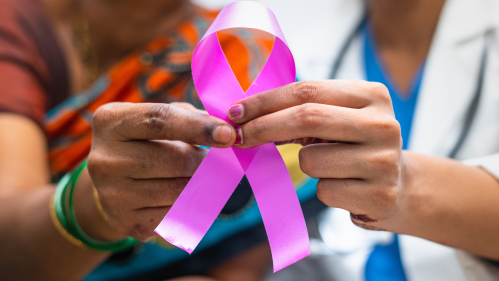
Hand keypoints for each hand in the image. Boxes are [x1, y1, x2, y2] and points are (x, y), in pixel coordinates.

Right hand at [87, 102, 235, 240]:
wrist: (115, 178)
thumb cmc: (147, 139)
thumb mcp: (161, 118)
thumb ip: (192, 118)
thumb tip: (227, 130)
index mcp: (111, 121)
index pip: (160, 120)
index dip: (198, 127)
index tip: (228, 134)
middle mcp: (103, 158)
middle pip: (175, 159)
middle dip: (202, 160)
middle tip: (210, 161)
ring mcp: (111, 193)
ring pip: (178, 190)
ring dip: (197, 184)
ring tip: (194, 176)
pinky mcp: (123, 221)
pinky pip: (172, 215)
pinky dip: (185, 205)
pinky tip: (179, 195)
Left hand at [228, 80, 403, 231]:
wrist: (400, 184)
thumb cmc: (356, 144)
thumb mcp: (339, 117)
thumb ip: (302, 109)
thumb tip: (244, 116)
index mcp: (372, 95)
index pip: (307, 90)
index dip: (265, 101)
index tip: (235, 112)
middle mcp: (383, 124)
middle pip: (307, 118)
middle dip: (263, 127)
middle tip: (237, 136)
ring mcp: (384, 161)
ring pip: (311, 160)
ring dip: (306, 164)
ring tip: (330, 165)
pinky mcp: (380, 195)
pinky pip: (324, 191)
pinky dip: (323, 189)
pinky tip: (344, 186)